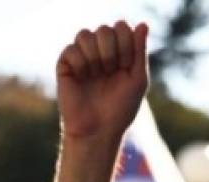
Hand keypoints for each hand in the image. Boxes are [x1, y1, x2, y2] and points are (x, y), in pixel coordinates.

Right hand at [56, 21, 148, 141]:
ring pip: (85, 34)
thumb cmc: (120, 109)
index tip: (125, 66)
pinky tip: (82, 79)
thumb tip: (143, 23)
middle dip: (110, 51)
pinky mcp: (65, 65)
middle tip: (110, 72)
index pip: (121, 27)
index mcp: (118, 52)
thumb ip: (140, 51)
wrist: (98, 131)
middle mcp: (99, 51)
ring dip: (95, 57)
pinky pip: (71, 49)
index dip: (125, 44)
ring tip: (96, 76)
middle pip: (104, 29)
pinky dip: (80, 64)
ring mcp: (81, 57)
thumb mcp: (138, 80)